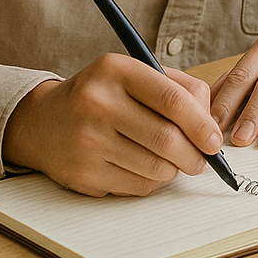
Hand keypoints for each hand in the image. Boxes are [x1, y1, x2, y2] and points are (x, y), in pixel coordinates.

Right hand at [1, 53, 224, 196]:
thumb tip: (211, 125)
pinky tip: (142, 167)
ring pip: (156, 168)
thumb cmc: (100, 97)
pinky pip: (138, 186)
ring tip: (169, 161)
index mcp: (115, 70)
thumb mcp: (131, 75)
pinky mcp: (84, 173)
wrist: (43, 122)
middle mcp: (98, 103)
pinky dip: (151, 182)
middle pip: (167, 139)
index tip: (214, 140)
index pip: (172, 100)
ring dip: (173, 169)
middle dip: (194, 155)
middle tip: (201, 160)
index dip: (202, 124)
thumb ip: (176, 89)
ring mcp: (88, 140)